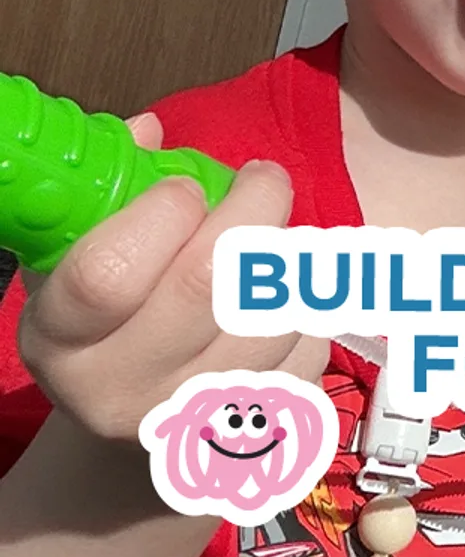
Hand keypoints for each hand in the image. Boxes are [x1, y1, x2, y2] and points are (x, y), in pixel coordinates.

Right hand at [17, 112, 328, 445]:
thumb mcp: (83, 258)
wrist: (139, 422)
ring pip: (270, 310)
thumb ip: (114, 189)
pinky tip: (283, 298)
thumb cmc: (115, 318)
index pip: (108, 274)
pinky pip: (310, 343)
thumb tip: (150, 130)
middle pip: (206, 282)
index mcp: (62, 340)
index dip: (163, 211)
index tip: (189, 184)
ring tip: (271, 240)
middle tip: (264, 177)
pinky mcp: (259, 426)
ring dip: (287, 256)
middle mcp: (121, 393)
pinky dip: (308, 306)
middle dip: (254, 206)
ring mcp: (193, 418)